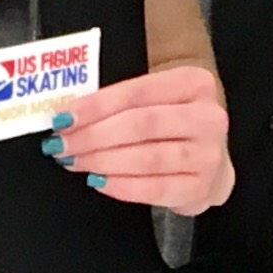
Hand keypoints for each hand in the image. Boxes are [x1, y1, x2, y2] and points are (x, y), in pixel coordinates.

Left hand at [46, 64, 232, 215]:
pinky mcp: (203, 188)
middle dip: (93, 136)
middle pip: (141, 124)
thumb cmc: (173, 127)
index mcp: (194, 84)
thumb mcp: (156, 102)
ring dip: (102, 161)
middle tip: (61, 145)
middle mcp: (208, 117)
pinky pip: (155, 188)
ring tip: (74, 162)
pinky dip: (121, 186)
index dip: (95, 106)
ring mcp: (208, 154)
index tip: (62, 118)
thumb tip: (67, 118)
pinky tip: (98, 181)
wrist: (211, 163)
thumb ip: (120, 104)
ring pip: (147, 158)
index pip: (136, 92)